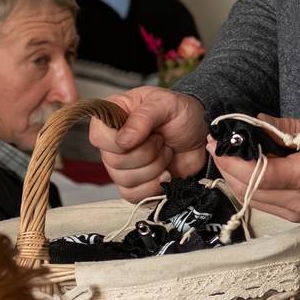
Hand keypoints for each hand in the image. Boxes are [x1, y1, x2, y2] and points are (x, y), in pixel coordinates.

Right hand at [90, 86, 207, 200]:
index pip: (98, 136)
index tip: (145, 133)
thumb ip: (143, 117)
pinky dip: (154, 186)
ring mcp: (122, 166)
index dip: (119, 141)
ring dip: (154, 168)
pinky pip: (132, 195)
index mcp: (113, 116)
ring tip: (166, 151)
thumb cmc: (181, 114)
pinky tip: (166, 173)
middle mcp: (113, 143)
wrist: (200, 136)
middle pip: (114, 162)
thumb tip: (123, 141)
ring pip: (125, 180)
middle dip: (147, 153)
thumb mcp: (166, 104)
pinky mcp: (135, 184)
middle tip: (161, 139)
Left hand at [212, 114, 299, 222]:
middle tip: (218, 143)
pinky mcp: (299, 217)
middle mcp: (298, 202)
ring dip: (236, 178)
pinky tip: (251, 168)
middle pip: (247, 190)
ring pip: (253, 199)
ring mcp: (298, 213)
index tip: (219, 141)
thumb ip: (289, 128)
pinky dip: (252, 186)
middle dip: (227, 167)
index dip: (231, 159)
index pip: (255, 175)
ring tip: (230, 152)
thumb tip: (257, 122)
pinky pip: (266, 203)